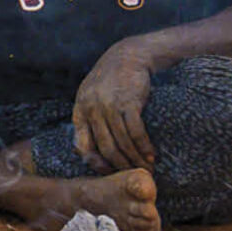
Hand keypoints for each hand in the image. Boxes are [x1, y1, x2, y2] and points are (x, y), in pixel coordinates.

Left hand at [72, 47, 156, 172]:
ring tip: (146, 168)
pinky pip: (136, 132)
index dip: (96, 164)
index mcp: (80, 111)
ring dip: (136, 159)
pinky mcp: (128, 102)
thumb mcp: (90, 97)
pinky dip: (144, 147)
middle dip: (121, 166)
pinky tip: (151, 154)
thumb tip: (88, 153)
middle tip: (133, 175)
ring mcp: (110, 106)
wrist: (128, 55)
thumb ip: (88, 121)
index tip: (110, 172)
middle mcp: (92, 110)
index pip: (82, 147)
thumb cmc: (110, 81)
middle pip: (106, 149)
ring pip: (122, 143)